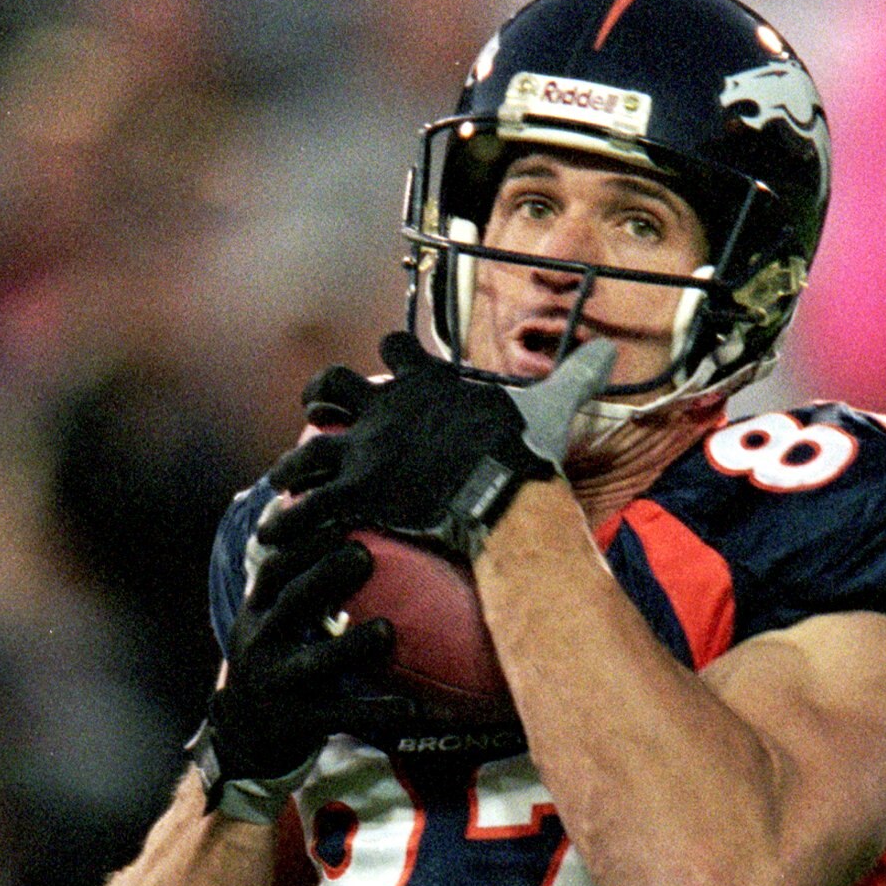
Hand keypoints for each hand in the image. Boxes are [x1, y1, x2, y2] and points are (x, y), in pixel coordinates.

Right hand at [190, 538, 404, 818]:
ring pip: (313, 664)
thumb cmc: (273, 656)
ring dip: (349, 647)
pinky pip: (341, 716)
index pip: (274, 572)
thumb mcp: (267, 616)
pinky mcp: (299, 721)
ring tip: (385, 631)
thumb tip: (304, 507)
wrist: (245, 731)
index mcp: (256, 614)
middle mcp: (260, 645)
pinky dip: (375, 711)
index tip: (336, 520)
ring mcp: (277, 685)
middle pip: (291, 606)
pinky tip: (411, 707)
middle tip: (363, 554)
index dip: (301, 545)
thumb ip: (287, 578)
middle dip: (324, 578)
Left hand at [264, 333, 617, 560]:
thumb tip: (609, 355)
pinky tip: (276, 536)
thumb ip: (575, 375)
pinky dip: (287, 521)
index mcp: (424, 383)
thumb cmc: (524, 446)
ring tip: (284, 481)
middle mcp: (384, 409)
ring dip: (293, 465)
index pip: (395, 349)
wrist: (499, 486)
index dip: (390, 356)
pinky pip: (307, 506)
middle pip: (332, 385)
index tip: (390, 363)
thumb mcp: (552, 401)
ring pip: (307, 448)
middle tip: (320, 412)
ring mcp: (364, 449)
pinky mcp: (354, 492)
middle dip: (322, 396)